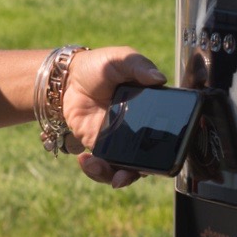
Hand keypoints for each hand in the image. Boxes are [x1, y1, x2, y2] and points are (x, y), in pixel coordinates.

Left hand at [62, 46, 166, 188]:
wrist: (68, 78)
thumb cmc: (99, 66)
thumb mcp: (121, 59)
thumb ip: (139, 66)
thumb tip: (159, 78)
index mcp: (151, 108)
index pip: (167, 133)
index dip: (168, 150)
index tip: (159, 159)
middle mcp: (139, 128)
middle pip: (147, 160)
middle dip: (135, 174)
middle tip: (121, 177)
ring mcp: (120, 139)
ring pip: (126, 169)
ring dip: (114, 176)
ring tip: (96, 166)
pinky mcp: (101, 146)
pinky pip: (104, 166)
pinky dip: (95, 170)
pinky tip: (83, 159)